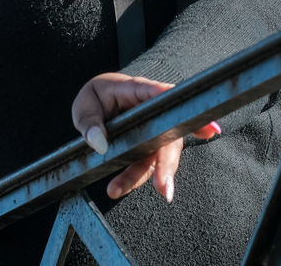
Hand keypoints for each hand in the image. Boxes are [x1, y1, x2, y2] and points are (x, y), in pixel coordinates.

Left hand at [70, 72, 219, 202]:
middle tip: (164, 184)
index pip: (152, 92)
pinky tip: (118, 188)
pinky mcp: (150, 149)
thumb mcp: (85, 105)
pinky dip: (134, 179)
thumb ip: (89, 122)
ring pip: (161, 155)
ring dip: (156, 176)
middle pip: (167, 133)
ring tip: (141, 190)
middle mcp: (151, 111)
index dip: (168, 99)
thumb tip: (98, 142)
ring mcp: (155, 131)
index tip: (196, 117)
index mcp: (133, 90)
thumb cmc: (96, 99)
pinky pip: (146, 166)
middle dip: (167, 161)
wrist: (99, 106)